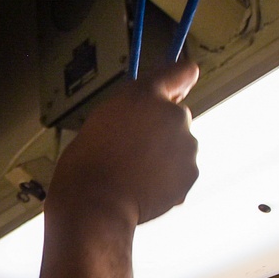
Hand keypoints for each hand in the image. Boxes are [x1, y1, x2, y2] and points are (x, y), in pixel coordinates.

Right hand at [47, 60, 199, 226]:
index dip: (178, 81)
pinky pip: (181, 172)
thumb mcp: (101, 121)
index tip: (176, 88)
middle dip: (160, 130)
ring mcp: (186, 145)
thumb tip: (146, 115)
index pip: (181, 72)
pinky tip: (143, 188)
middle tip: (130, 149)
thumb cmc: (87, 165)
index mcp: (145, 96)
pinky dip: (168, 179)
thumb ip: (131, 111)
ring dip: (164, 157)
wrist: (95, 205)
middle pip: (175, 117)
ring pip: (179, 146)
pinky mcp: (191, 173)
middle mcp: (173, 115)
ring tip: (132, 174)